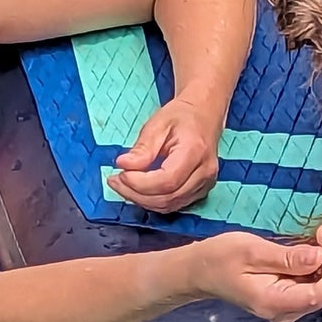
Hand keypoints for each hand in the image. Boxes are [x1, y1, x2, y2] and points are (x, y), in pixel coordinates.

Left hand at [108, 98, 221, 213]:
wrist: (204, 115)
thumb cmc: (182, 116)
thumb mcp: (158, 124)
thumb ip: (142, 148)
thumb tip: (123, 165)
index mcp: (195, 151)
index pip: (167, 180)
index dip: (139, 183)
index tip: (120, 173)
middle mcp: (205, 172)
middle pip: (167, 197)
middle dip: (136, 194)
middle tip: (116, 181)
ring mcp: (205, 184)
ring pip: (169, 205)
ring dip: (142, 200)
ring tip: (124, 185)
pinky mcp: (201, 191)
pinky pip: (174, 204)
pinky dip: (153, 201)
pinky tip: (140, 190)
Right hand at [189, 226, 321, 321]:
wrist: (200, 271)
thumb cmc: (221, 258)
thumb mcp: (252, 251)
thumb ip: (287, 258)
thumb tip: (319, 257)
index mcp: (274, 303)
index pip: (319, 295)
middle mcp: (285, 312)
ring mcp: (288, 308)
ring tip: (319, 235)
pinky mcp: (289, 300)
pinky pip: (315, 285)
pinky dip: (321, 266)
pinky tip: (314, 248)